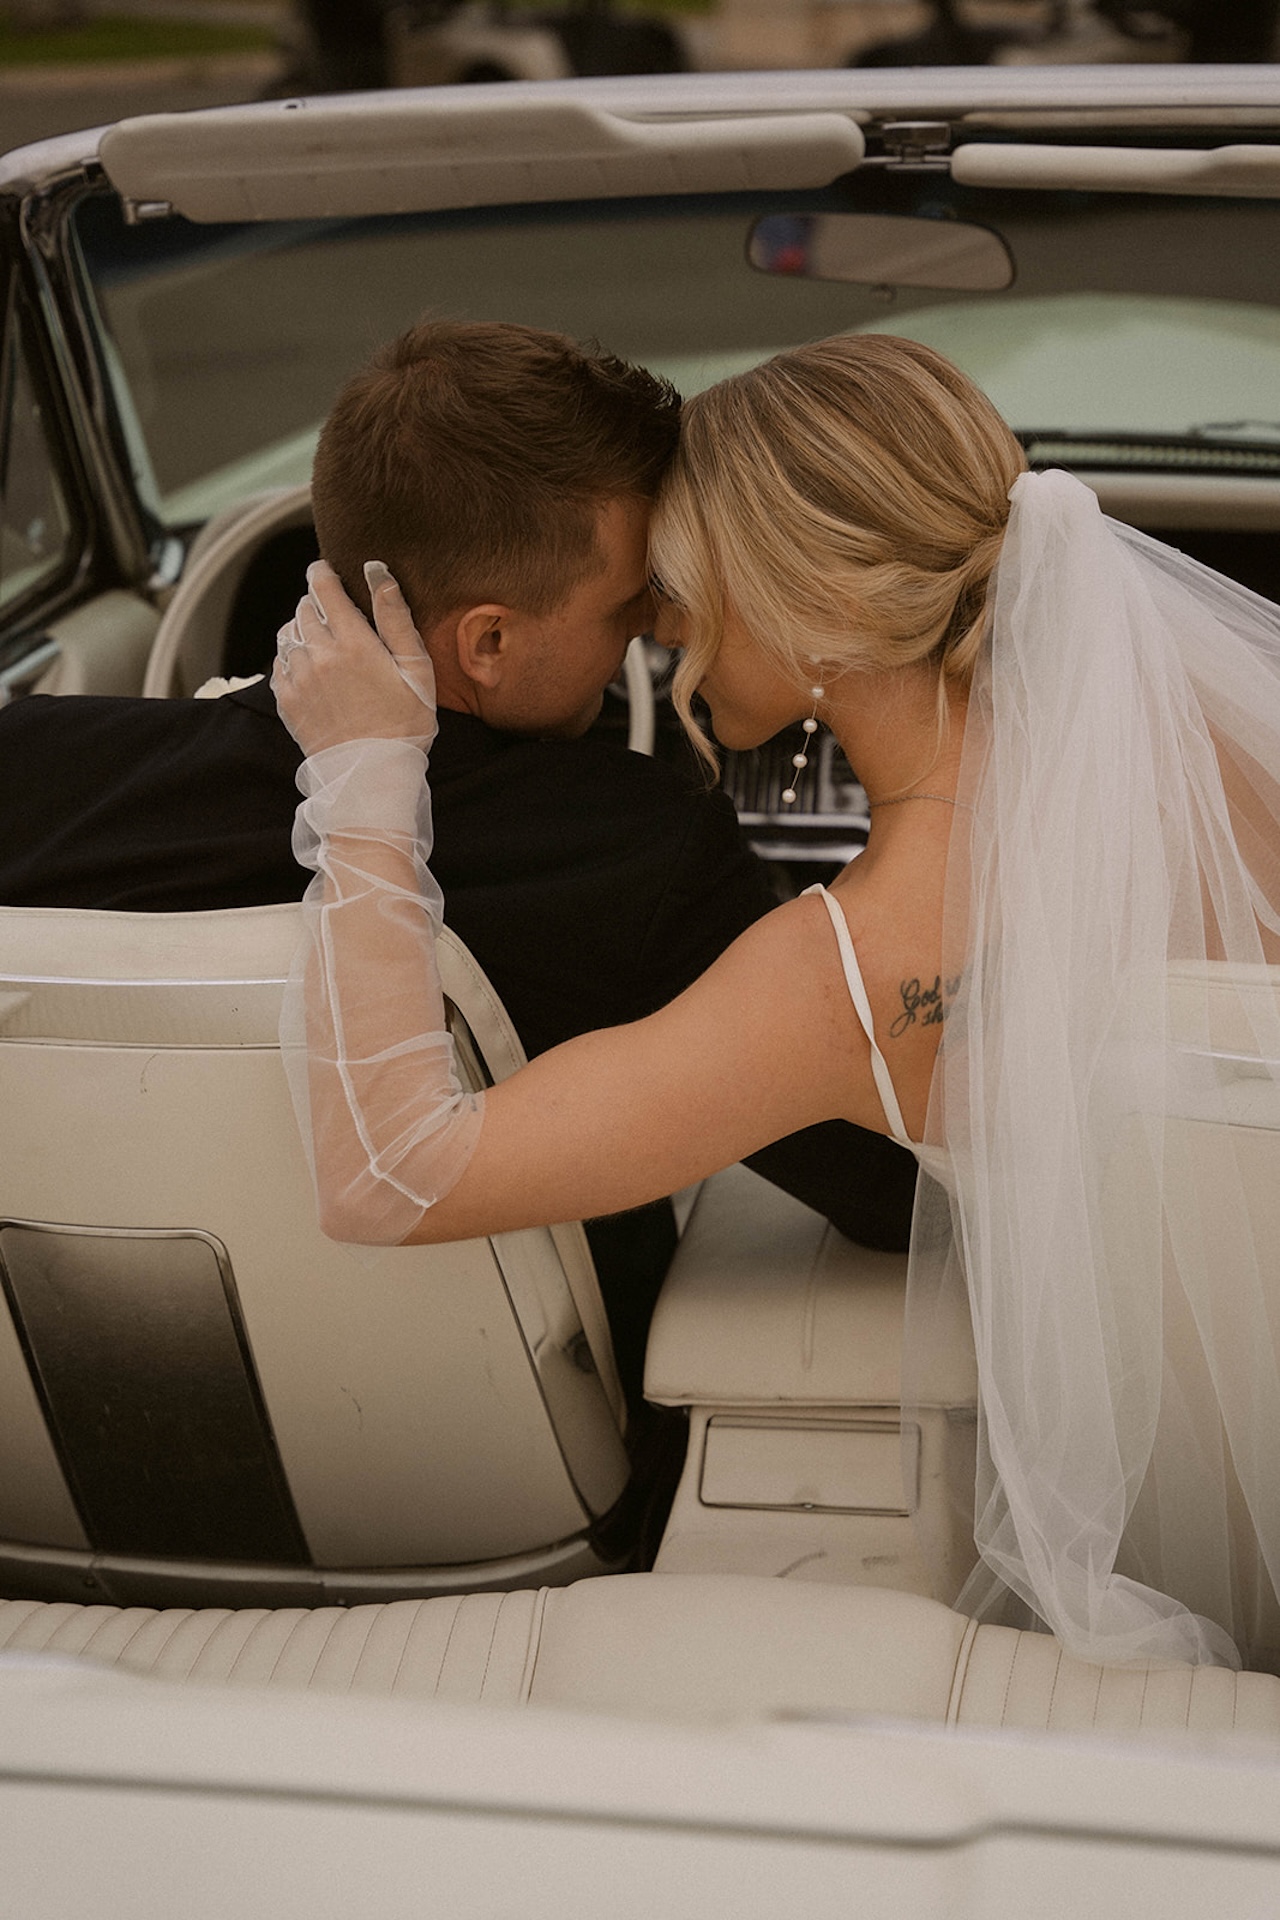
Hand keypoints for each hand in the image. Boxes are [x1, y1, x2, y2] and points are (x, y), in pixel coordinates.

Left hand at [272, 559, 437, 757]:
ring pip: (288, 633)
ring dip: (302, 628)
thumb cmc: (404, 723)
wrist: (372, 775)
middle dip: (316, 602)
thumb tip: (377, 571)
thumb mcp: (416, 669)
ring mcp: (298, 678)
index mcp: (353, 643)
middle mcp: (319, 655)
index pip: (324, 588)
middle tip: (333, 611)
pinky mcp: (287, 700)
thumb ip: (395, 617)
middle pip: (304, 608)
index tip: (325, 570)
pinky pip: (279, 663)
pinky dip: (291, 656)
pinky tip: (310, 667)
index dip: (322, 573)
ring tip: (321, 639)